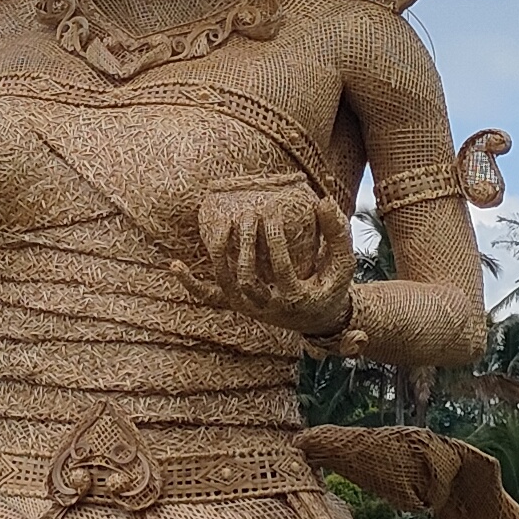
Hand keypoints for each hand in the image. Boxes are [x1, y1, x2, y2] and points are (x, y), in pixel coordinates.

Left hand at [199, 182, 354, 332]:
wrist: (317, 317)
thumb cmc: (331, 285)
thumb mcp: (343, 264)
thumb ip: (339, 233)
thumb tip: (323, 201)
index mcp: (294, 298)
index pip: (280, 267)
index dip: (275, 238)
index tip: (274, 210)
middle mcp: (267, 307)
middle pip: (248, 276)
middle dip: (247, 242)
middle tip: (251, 212)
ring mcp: (247, 307)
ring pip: (226, 283)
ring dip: (222, 252)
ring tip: (228, 221)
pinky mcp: (235, 304)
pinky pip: (208, 296)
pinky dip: (190, 282)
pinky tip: (175, 264)